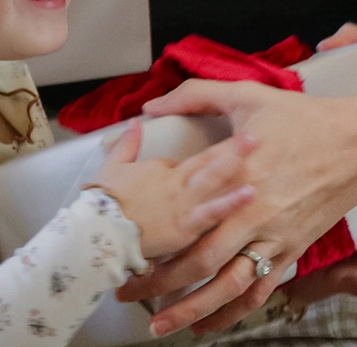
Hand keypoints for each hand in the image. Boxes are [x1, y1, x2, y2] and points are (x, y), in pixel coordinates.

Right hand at [88, 123, 259, 258]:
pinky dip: (228, 208)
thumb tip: (136, 123)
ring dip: (238, 177)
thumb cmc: (104, 202)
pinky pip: (210, 219)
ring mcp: (183, 209)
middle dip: (234, 150)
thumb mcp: (113, 166)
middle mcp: (179, 187)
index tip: (243, 138)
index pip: (197, 157)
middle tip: (256, 136)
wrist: (96, 233)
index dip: (220, 149)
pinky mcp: (183, 232)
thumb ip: (128, 144)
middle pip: (211, 166)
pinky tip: (248, 202)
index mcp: (166, 171)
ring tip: (261, 168)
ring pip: (215, 190)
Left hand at [114, 81, 356, 335]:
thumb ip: (198, 95)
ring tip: (164, 325)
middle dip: (159, 282)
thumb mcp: (249, 96)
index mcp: (235, 174)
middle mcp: (252, 213)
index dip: (151, 231)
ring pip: (228, 285)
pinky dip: (235, 311)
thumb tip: (154, 105)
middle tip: (129, 291)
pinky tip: (212, 323)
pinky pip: (259, 289)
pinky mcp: (292, 249)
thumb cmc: (308, 120)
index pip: (183, 211)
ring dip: (193, 309)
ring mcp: (274, 236)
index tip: (124, 241)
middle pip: (198, 260)